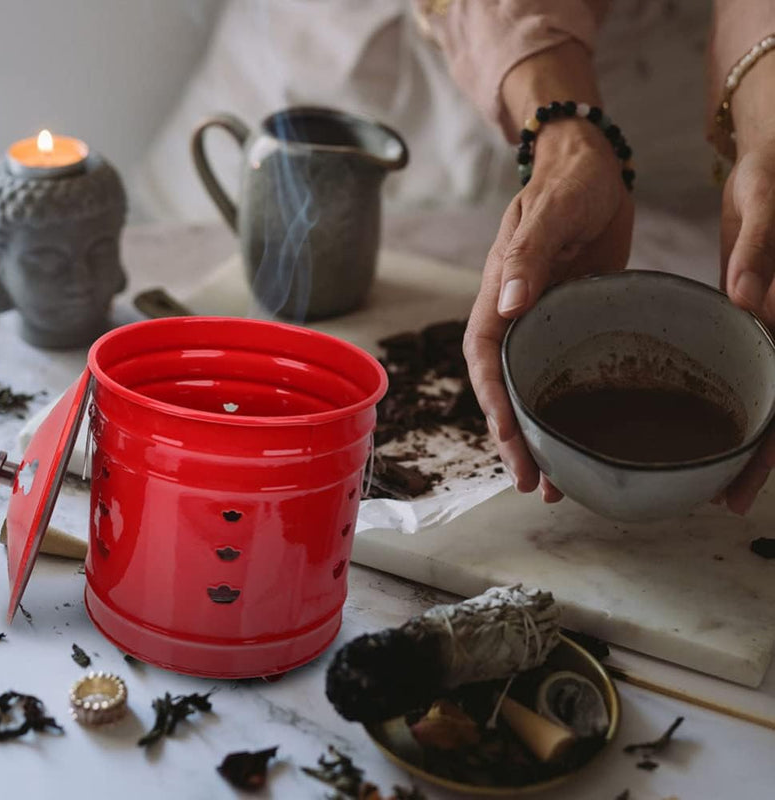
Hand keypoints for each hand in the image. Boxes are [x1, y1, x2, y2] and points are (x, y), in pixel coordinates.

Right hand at [463, 122, 633, 500]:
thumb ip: (527, 256)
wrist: (593, 168)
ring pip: (530, 390)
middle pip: (503, 388)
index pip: (485, 358)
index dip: (494, 401)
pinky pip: (561, 375)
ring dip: (536, 436)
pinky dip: (565, 411)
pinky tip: (579, 439)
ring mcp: (542, 324)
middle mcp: (515, 316)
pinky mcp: (570, 325)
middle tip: (532, 484)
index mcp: (500, 293)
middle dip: (512, 438)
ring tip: (552, 484)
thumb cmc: (568, 184)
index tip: (510, 438)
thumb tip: (508, 305)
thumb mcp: (549, 212)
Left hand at [719, 140, 774, 513]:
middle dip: (756, 459)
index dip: (768, 448)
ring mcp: (774, 328)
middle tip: (723, 500)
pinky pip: (749, 366)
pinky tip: (710, 419)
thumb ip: (761, 254)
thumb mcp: (766, 206)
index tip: (739, 489)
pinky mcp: (756, 320)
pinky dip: (735, 397)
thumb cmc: (773, 179)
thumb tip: (749, 300)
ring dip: (745, 438)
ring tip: (712, 477)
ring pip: (766, 394)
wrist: (774, 165)